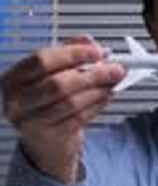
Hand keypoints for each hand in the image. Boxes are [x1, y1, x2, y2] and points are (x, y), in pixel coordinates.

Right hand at [1, 38, 124, 182]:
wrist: (45, 142)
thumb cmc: (47, 102)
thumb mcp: (52, 74)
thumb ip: (68, 54)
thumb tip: (90, 42)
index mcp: (14, 78)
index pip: (42, 60)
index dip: (73, 54)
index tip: (98, 52)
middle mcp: (18, 101)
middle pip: (58, 83)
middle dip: (92, 74)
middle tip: (115, 70)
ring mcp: (32, 122)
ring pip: (71, 102)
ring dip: (97, 91)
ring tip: (111, 84)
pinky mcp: (50, 137)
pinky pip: (78, 118)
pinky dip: (96, 105)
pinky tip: (104, 98)